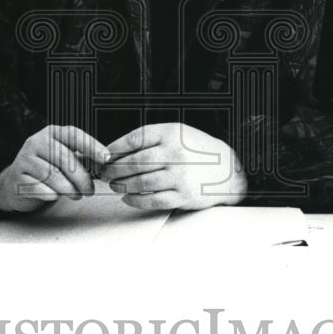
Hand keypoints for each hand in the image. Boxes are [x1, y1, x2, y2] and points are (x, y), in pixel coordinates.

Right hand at [0, 125, 109, 212]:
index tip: (106, 159)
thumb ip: (83, 158)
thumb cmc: (47, 168)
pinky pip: (39, 188)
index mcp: (51, 132)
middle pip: (66, 159)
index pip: (73, 134)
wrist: (15, 182)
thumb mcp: (64, 158)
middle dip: (82, 178)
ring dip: (69, 189)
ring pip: (53, 176)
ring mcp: (24, 159)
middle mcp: (36, 141)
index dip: (91, 146)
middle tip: (89, 191)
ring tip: (76, 196)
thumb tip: (106, 164)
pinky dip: (52, 194)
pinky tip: (56, 196)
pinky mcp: (17, 178)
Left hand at [100, 123, 247, 210]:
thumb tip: (119, 150)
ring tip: (114, 184)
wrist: (227, 169)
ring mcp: (180, 175)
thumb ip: (152, 139)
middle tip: (105, 173)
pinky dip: (136, 200)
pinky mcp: (183, 195)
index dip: (115, 148)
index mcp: (172, 133)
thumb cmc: (198, 150)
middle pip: (135, 162)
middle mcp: (175, 153)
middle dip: (114, 169)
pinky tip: (128, 197)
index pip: (136, 139)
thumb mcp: (178, 133)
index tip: (105, 155)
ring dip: (123, 185)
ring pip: (141, 182)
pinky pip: (153, 200)